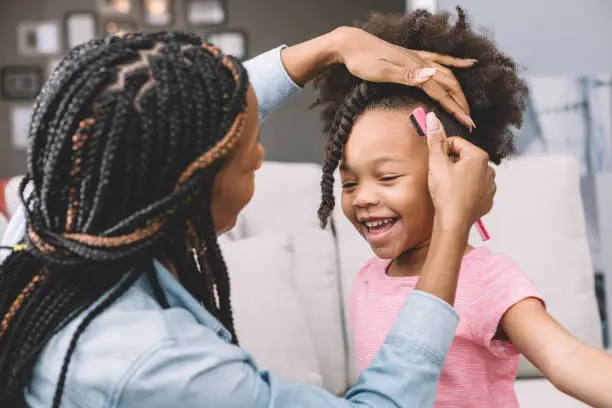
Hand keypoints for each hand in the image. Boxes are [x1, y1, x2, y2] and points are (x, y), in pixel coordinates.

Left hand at [331, 27, 475, 128]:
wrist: (352, 44)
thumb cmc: (362, 60)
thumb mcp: (381, 71)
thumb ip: (406, 76)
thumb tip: (429, 78)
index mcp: (415, 69)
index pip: (441, 93)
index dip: (455, 109)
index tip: (467, 123)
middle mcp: (421, 63)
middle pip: (449, 85)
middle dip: (461, 104)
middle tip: (470, 122)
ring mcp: (418, 59)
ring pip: (447, 75)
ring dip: (459, 92)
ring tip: (468, 106)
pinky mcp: (413, 57)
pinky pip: (440, 59)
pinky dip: (456, 62)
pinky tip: (468, 63)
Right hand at [425, 112, 495, 229]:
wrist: (454, 222)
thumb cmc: (446, 192)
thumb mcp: (437, 163)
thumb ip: (435, 139)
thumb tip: (432, 118)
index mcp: (479, 156)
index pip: (456, 143)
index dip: (442, 151)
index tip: (436, 162)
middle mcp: (489, 169)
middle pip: (464, 157)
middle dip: (451, 163)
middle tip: (440, 176)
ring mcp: (490, 185)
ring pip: (470, 173)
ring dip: (459, 176)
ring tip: (447, 187)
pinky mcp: (488, 199)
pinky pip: (475, 188)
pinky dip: (466, 189)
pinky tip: (456, 196)